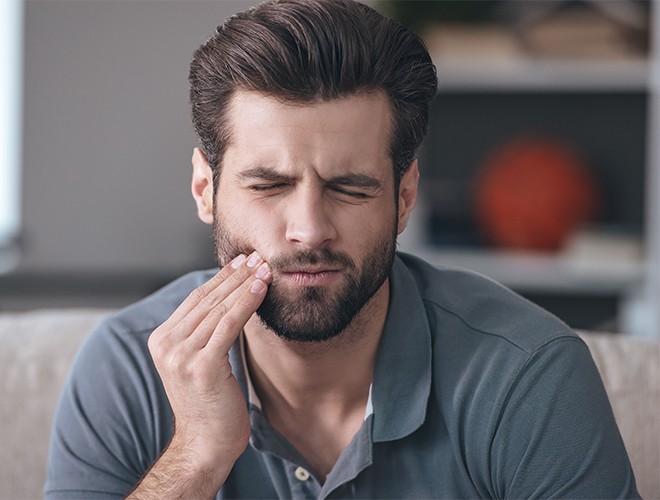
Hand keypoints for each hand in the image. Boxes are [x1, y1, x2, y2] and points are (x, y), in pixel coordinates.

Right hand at [133, 252, 270, 497]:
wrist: (205, 444)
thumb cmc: (210, 403)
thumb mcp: (200, 361)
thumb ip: (204, 332)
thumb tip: (229, 299)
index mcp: (162, 340)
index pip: (195, 299)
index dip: (221, 278)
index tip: (242, 261)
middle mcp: (166, 344)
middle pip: (207, 299)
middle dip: (235, 275)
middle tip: (258, 256)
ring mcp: (181, 355)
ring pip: (219, 308)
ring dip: (245, 285)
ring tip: (265, 268)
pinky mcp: (202, 366)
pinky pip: (228, 325)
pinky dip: (246, 303)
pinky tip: (261, 288)